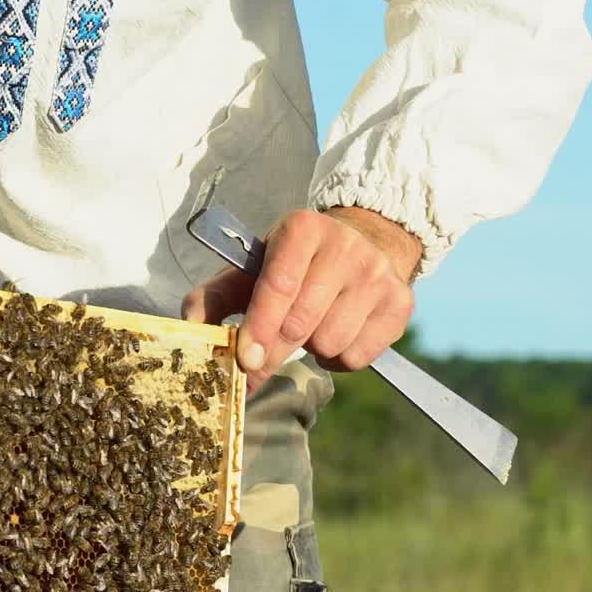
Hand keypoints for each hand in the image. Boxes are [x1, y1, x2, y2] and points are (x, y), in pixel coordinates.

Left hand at [182, 207, 420, 392]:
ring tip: (310, 328)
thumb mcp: (250, 270)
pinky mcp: (400, 304)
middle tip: (261, 359)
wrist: (361, 245)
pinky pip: (357, 357)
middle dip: (274, 350)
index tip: (244, 361)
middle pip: (300, 323)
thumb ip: (214, 296)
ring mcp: (377, 275)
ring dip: (311, 350)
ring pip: (329, 343)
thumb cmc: (292, 266)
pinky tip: (336, 334)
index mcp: (302, 230)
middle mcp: (345, 246)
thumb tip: (191, 323)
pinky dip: (339, 358)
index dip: (258, 328)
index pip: (278, 286)